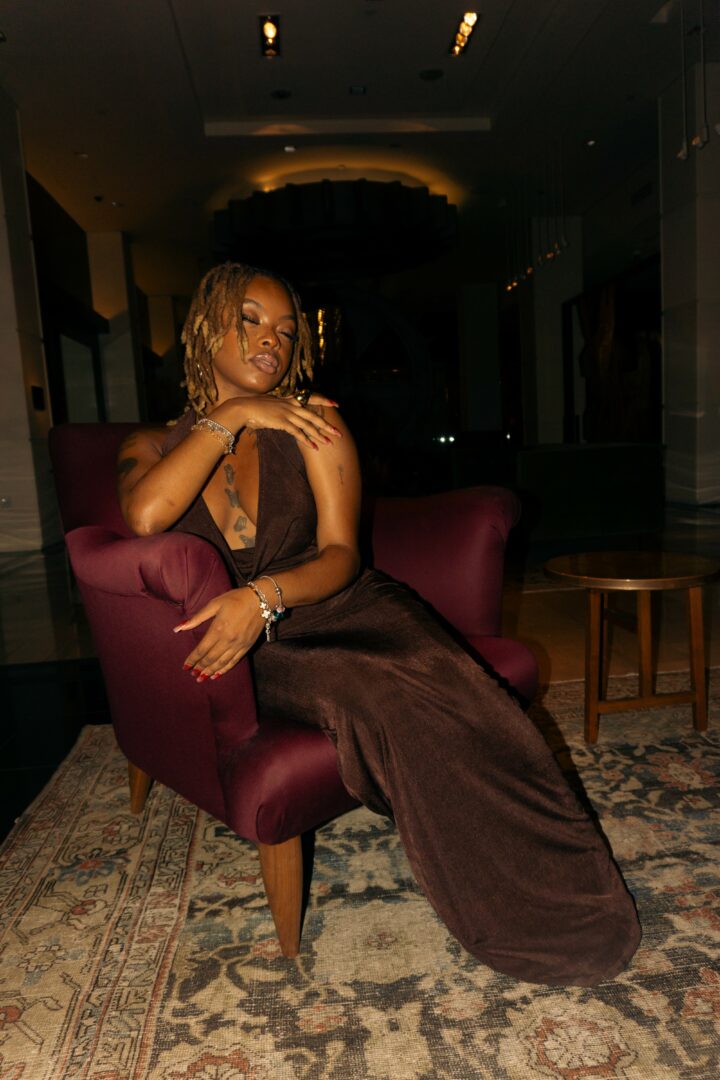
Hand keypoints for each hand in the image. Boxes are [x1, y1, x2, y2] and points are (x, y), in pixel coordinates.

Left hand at [173, 588, 264, 680]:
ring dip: (210, 671)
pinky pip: (234, 661)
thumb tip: (178, 628)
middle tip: (192, 674)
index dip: (192, 659)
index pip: (201, 650)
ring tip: (202, 678)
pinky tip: (217, 674)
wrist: (261, 600)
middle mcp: (228, 640)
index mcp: (217, 629)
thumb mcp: (214, 604)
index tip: (185, 666)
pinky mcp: (247, 646)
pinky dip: (225, 669)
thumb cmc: (235, 599)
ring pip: (221, 663)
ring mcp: (238, 645)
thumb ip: (197, 618)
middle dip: (200, 667)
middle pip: (210, 658)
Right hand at [222, 393, 342, 450]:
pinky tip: (314, 447)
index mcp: (289, 400)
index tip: (335, 403)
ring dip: (320, 435)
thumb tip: (283, 415)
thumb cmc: (253, 408)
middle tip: (338, 432)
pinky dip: (307, 440)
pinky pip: (298, 432)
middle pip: (314, 415)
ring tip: (330, 443)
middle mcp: (291, 405)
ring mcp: (287, 413)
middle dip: (327, 425)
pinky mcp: (282, 422)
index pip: (310, 397)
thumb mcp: (270, 406)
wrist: (243, 408)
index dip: (324, 400)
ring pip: (308, 425)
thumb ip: (279, 410)